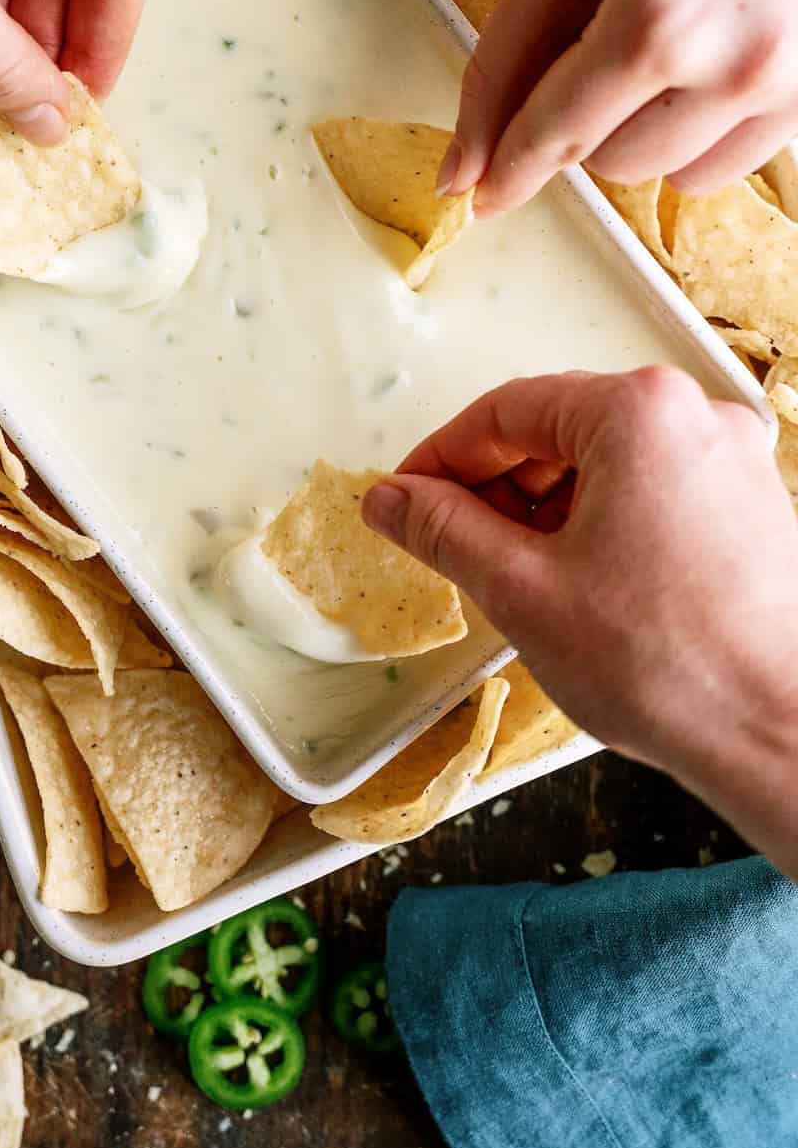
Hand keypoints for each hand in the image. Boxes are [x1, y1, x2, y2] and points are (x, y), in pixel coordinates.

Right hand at [363, 368, 797, 875]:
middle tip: (449, 548)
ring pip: (608, 465)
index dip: (441, 460)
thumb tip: (389, 500)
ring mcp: (734, 463)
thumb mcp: (521, 590)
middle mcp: (697, 417)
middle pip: (560, 431)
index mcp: (638, 412)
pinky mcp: (754, 510)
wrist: (784, 736)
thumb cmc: (665, 664)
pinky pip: (655, 494)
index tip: (403, 503)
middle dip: (496, 488)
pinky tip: (580, 588)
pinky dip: (603, 526)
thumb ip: (444, 530)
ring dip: (548, 511)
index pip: (506, 412)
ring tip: (515, 580)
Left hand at [441, 0, 797, 215]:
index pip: (558, 135)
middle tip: (594, 34)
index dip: (509, 168)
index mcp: (659, 24)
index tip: (480, 197)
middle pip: (613, 164)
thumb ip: (503, 56)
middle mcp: (736, 68)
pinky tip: (703, 51)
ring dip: (643, 128)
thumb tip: (462, 166)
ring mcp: (792, 79)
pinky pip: (740, 156)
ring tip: (655, 36)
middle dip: (582, 119)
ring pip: (674, 172)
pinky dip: (703, 123)